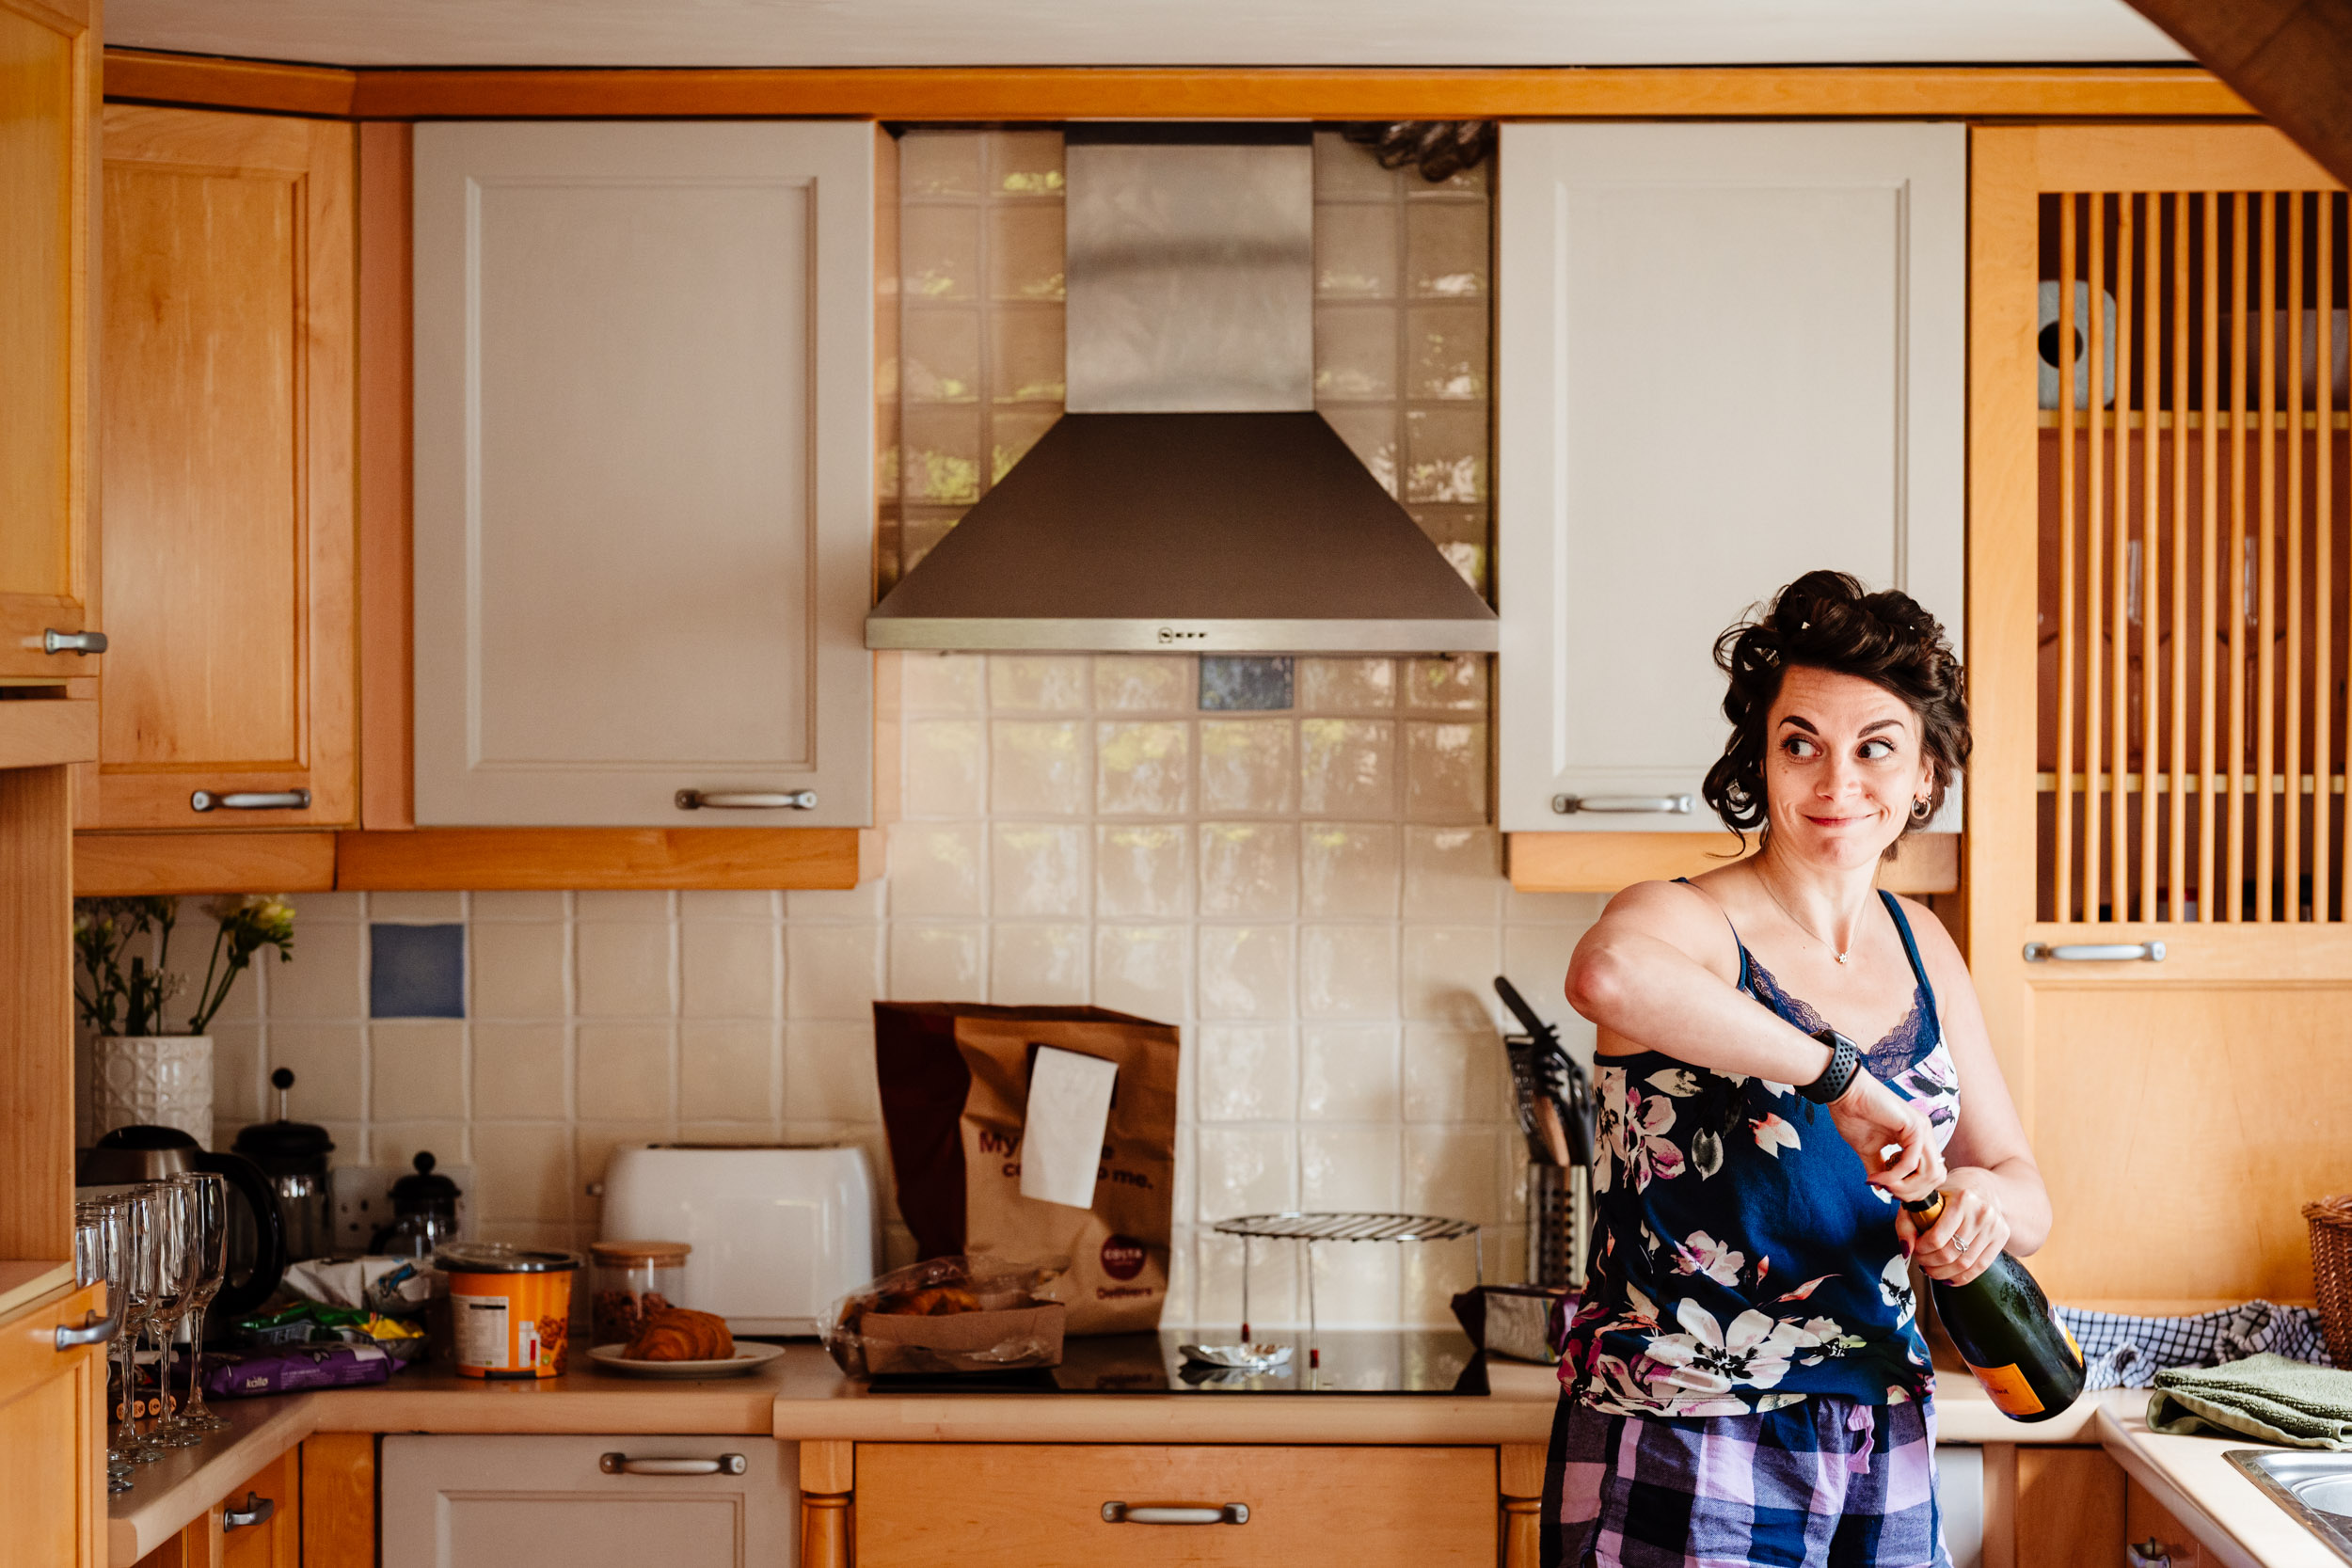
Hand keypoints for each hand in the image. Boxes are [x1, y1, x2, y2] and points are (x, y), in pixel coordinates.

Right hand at [1826, 1071, 1945, 1201]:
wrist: (1844, 1094)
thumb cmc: (1854, 1116)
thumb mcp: (1869, 1151)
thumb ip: (1880, 1169)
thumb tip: (1881, 1189)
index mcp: (1918, 1138)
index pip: (1931, 1173)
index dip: (1913, 1189)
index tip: (1888, 1191)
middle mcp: (1926, 1134)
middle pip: (1935, 1176)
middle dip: (1911, 1192)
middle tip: (1887, 1191)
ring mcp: (1923, 1129)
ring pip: (1929, 1173)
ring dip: (1905, 1185)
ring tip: (1883, 1184)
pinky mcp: (1914, 1127)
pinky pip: (1911, 1162)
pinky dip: (1895, 1175)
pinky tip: (1879, 1176)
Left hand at [1898, 1167, 2009, 1285]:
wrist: (1981, 1186)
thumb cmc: (1948, 1193)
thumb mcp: (1924, 1199)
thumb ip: (1907, 1222)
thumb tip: (1907, 1250)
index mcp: (1962, 1199)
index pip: (1937, 1238)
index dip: (1921, 1250)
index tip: (1915, 1249)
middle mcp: (1982, 1213)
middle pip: (1950, 1253)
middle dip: (1930, 1263)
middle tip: (1921, 1262)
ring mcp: (1995, 1226)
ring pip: (1965, 1263)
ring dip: (1943, 1273)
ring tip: (1932, 1269)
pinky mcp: (2002, 1236)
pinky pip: (1980, 1266)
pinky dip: (1962, 1277)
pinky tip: (1949, 1277)